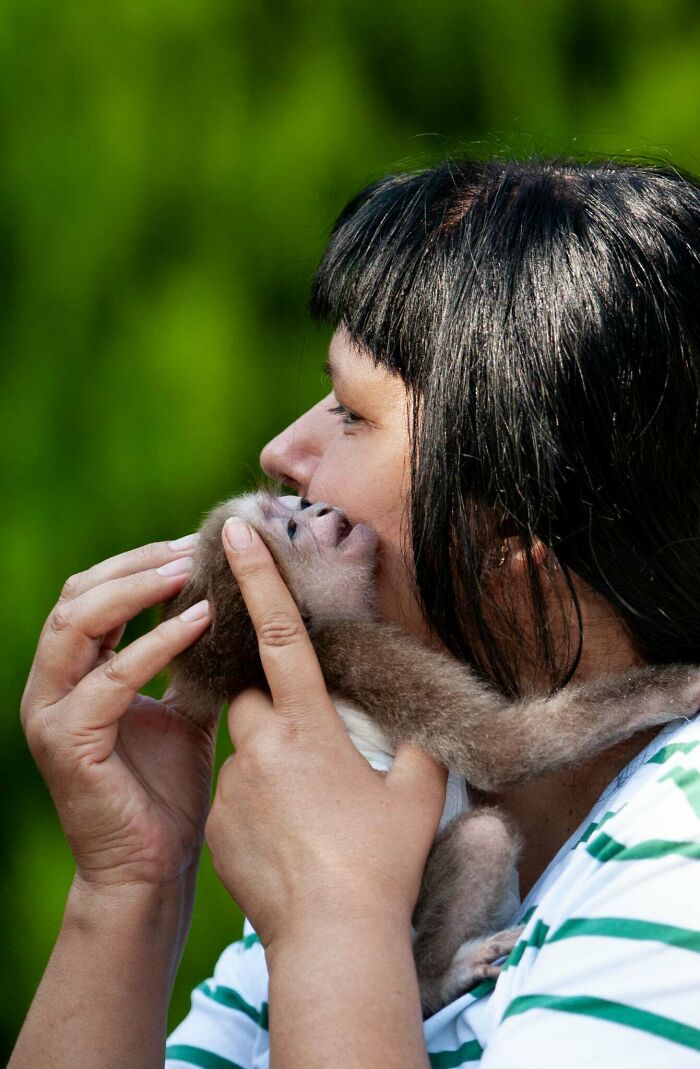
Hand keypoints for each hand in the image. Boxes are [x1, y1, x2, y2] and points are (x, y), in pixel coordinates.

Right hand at [21, 538, 217, 889]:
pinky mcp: (66, 744)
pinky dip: (154, 645)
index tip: (195, 544)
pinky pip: (110, 680)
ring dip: (136, 590)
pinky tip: (198, 623)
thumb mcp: (181, 707)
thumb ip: (187, 660)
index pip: (91, 593)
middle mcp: (50, 686)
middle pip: (76, 596)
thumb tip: (228, 608)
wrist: (152, 867)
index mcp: (73, 673)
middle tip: (193, 548)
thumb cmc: (167, 788)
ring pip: (77, 624)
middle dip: (136, 564)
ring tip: (189, 571)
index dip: (139, 562)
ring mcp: (50, 714)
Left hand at [204, 518, 446, 950]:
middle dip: (270, 697)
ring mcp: (233, 785)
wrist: (332, 938)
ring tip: (307, 810)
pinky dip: (256, 802)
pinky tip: (287, 840)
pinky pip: (234, 792)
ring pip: (244, 746)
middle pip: (249, 692)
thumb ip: (414, 743)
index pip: (279, 632)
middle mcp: (261, 744)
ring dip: (270, 758)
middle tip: (309, 740)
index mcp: (309, 723)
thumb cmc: (383, 860)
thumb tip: (418, 718)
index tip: (233, 531)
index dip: (258, 578)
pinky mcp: (216, 822)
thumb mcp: (417, 792)